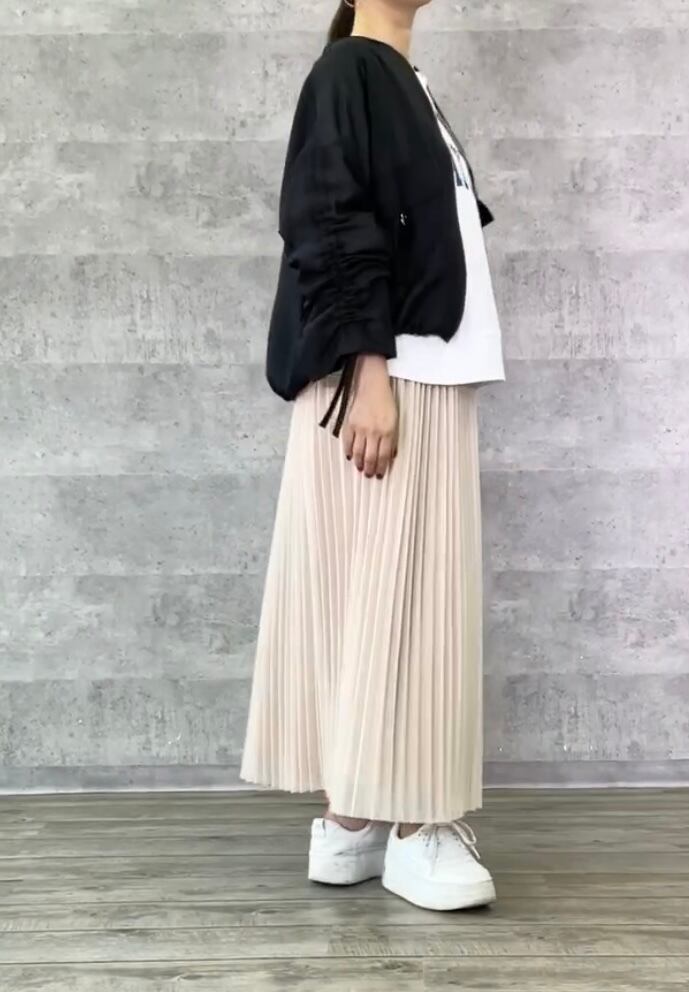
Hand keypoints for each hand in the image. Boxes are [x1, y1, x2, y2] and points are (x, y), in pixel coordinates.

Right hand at [342, 355, 397, 478]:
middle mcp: (374, 432)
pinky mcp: (350, 424)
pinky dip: (348, 451)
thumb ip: (392, 440)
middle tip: (369, 475)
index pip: (384, 456)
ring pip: (358, 452)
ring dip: (358, 463)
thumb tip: (390, 457)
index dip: (381, 468)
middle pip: (370, 457)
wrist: (372, 386)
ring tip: (360, 468)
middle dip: (370, 469)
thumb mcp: (395, 422)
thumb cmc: (386, 404)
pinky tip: (349, 457)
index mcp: (388, 431)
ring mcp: (360, 428)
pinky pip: (347, 442)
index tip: (380, 475)